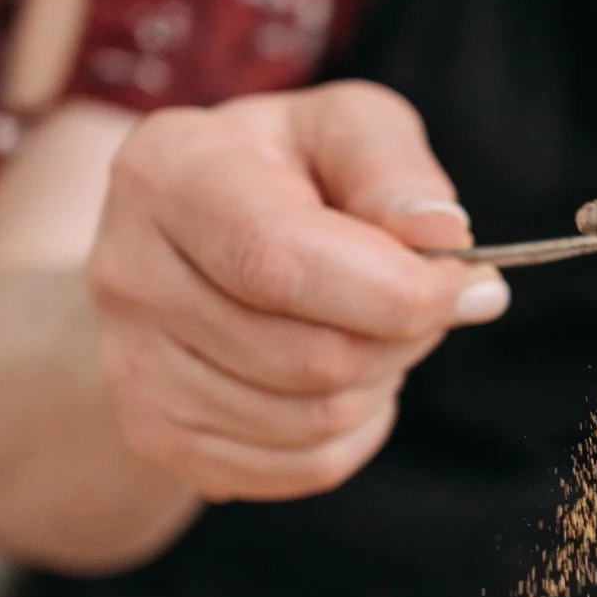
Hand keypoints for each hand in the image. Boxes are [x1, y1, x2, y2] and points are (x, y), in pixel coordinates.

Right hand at [85, 79, 506, 500]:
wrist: (185, 244)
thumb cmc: (285, 174)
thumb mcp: (343, 129)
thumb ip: (393, 168)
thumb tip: (441, 237)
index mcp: (168, 171)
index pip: (282, 262)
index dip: (396, 291)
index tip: (471, 287)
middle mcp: (126, 271)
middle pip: (313, 356)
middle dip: (401, 335)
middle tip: (421, 300)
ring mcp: (132, 366)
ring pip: (315, 420)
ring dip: (379, 381)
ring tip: (368, 327)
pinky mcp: (158, 436)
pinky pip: (301, 467)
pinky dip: (352, 431)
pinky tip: (340, 377)